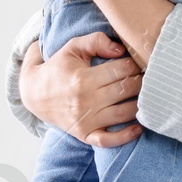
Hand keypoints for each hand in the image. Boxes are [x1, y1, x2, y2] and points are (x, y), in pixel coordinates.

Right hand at [19, 31, 144, 146]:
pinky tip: (138, 128)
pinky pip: (109, 140)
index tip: (139, 61)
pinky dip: (126, 136)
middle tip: (147, 76)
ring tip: (147, 96)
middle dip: (141, 81)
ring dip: (140, 104)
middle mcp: (86, 101)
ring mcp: (86, 121)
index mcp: (83, 78)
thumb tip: (120, 49)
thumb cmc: (57, 67)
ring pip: (124, 114)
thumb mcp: (72, 47)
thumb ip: (95, 41)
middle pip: (126, 89)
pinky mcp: (85, 135)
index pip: (121, 69)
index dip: (134, 63)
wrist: (34, 94)